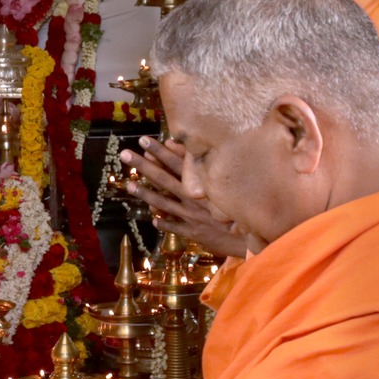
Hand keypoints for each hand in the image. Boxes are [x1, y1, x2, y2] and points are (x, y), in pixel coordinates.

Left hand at [119, 136, 251, 258]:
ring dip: (145, 193)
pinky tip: (153, 218)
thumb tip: (194, 150)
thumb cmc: (245, 207)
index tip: (145, 141)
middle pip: (165, 179)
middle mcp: (194, 198)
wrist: (253, 237)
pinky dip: (164, 222)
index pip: (179, 163)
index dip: (161, 152)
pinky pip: (175, 227)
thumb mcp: (231, 184)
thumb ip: (213, 169)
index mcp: (204, 184)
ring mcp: (191, 216)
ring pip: (164, 202)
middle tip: (126, 154)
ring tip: (129, 185)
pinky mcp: (194, 232)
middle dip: (145, 166)